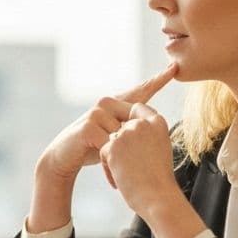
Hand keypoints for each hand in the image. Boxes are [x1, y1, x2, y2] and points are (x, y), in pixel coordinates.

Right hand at [28, 64, 176, 232]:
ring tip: (112, 167)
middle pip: (137, 120)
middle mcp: (107, 102)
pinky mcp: (89, 125)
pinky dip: (111, 162)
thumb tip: (151, 124)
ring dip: (121, 157)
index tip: (174, 67)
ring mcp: (97, 112)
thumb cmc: (91, 146)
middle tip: (128, 159)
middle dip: (135, 144)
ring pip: (125, 136)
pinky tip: (107, 171)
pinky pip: (111, 145)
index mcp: (116, 103)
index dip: (158, 80)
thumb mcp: (113, 136)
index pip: (141, 91)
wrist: (63, 157)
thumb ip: (128, 127)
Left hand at [99, 102, 207, 237]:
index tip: (131, 143)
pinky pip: (103, 152)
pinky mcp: (113, 145)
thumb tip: (124, 128)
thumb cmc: (159, 179)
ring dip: (115, 158)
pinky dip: (108, 168)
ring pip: (110, 140)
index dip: (129, 120)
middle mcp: (143, 123)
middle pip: (120, 127)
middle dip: (121, 147)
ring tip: (127, 176)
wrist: (158, 197)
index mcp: (158, 122)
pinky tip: (119, 181)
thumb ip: (146, 133)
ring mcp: (127, 133)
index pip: (137, 108)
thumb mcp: (159, 147)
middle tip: (133, 168)